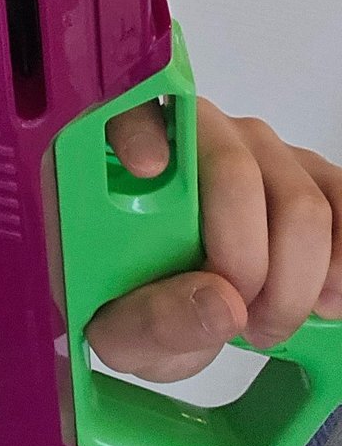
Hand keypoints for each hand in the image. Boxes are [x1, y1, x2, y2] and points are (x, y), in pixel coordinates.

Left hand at [84, 98, 341, 382]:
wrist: (178, 308)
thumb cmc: (138, 307)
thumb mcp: (124, 334)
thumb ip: (154, 322)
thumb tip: (222, 303)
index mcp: (125, 157)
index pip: (128, 110)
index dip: (139, 128)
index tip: (144, 168)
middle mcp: (196, 133)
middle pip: (236, 173)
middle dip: (249, 263)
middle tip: (242, 322)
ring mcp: (258, 148)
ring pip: (301, 201)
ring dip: (296, 280)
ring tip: (266, 320)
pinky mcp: (308, 173)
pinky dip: (340, 264)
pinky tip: (320, 300)